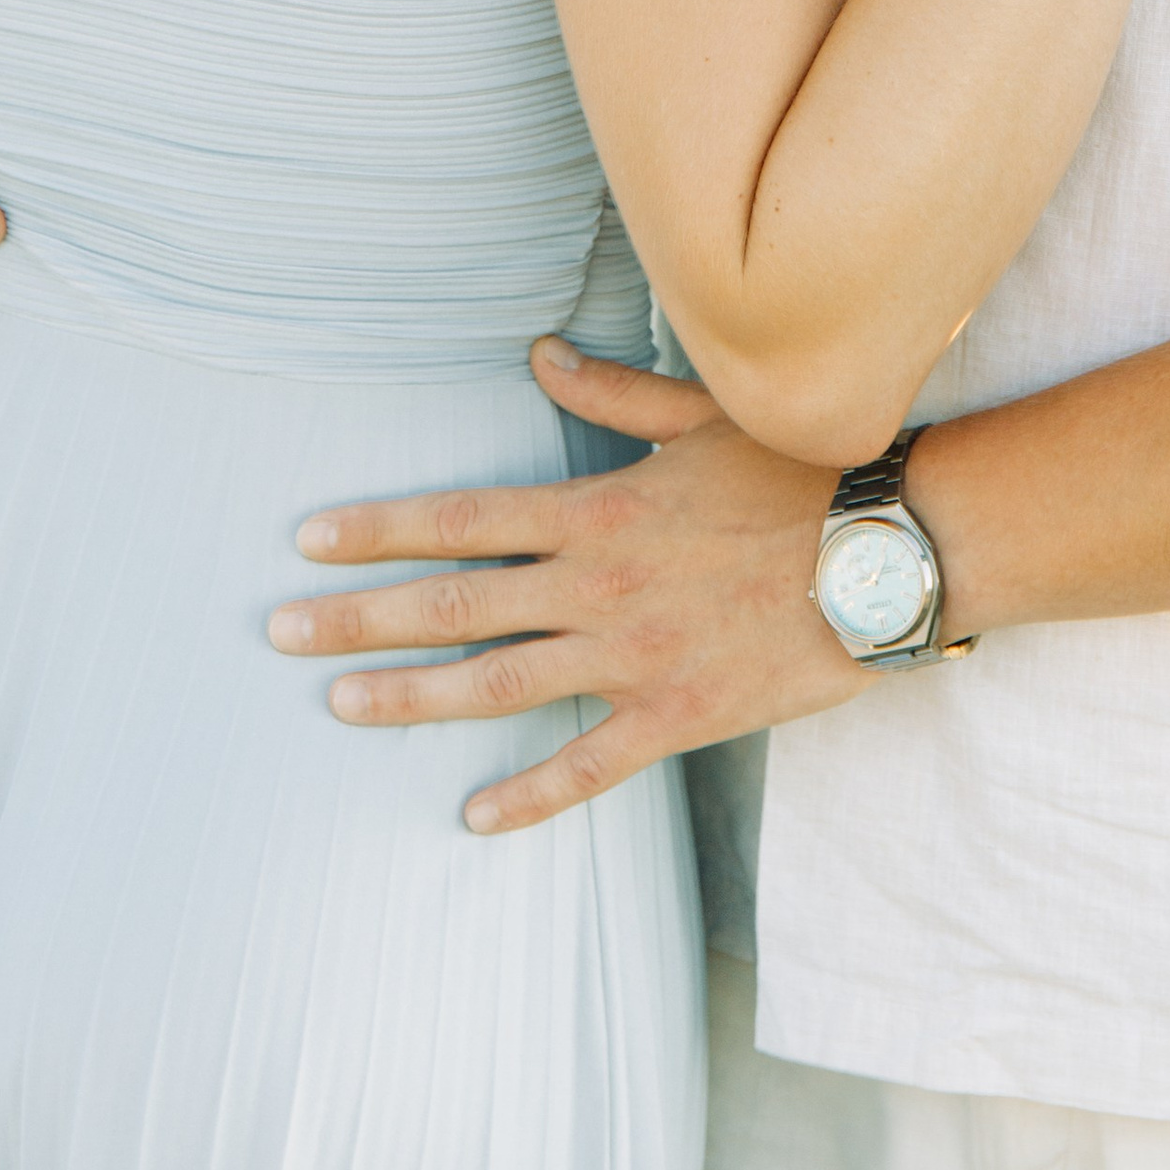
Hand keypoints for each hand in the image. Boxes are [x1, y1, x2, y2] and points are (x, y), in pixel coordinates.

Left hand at [266, 340, 859, 832]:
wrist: (891, 549)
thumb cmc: (804, 470)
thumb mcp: (704, 414)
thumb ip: (611, 392)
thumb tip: (537, 354)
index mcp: (598, 510)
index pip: (463, 518)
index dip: (380, 530)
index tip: (309, 540)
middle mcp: (597, 587)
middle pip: (453, 606)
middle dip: (357, 618)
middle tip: (277, 632)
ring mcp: (632, 658)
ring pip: (497, 686)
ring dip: (409, 698)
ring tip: (337, 705)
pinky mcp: (676, 716)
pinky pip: (587, 767)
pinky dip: (528, 796)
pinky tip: (474, 816)